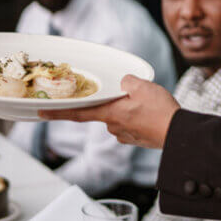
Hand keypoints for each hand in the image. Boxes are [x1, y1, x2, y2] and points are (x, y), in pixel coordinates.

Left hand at [38, 75, 180, 148]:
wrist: (179, 133)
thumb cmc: (160, 111)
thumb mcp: (143, 86)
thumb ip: (127, 81)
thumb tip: (123, 83)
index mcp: (110, 113)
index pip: (77, 113)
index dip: (58, 112)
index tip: (41, 113)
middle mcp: (113, 127)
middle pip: (105, 111)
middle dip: (114, 103)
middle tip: (134, 96)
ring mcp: (125, 135)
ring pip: (120, 117)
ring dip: (128, 110)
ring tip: (148, 104)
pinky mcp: (136, 139)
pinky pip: (131, 125)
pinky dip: (137, 118)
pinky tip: (150, 114)